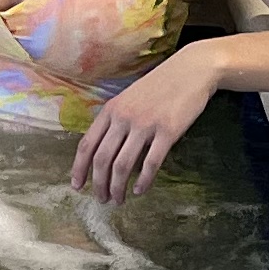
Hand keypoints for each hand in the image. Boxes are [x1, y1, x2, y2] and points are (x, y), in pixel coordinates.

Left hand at [72, 44, 221, 201]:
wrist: (192, 69)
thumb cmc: (160, 86)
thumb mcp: (129, 98)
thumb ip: (115, 121)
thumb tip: (103, 151)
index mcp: (111, 110)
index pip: (87, 144)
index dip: (79, 169)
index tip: (77, 186)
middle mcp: (124, 117)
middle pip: (102, 159)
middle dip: (98, 184)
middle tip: (102, 200)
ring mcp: (145, 124)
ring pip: (122, 165)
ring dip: (117, 188)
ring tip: (118, 200)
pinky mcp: (167, 131)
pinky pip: (150, 163)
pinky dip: (143, 181)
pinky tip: (140, 190)